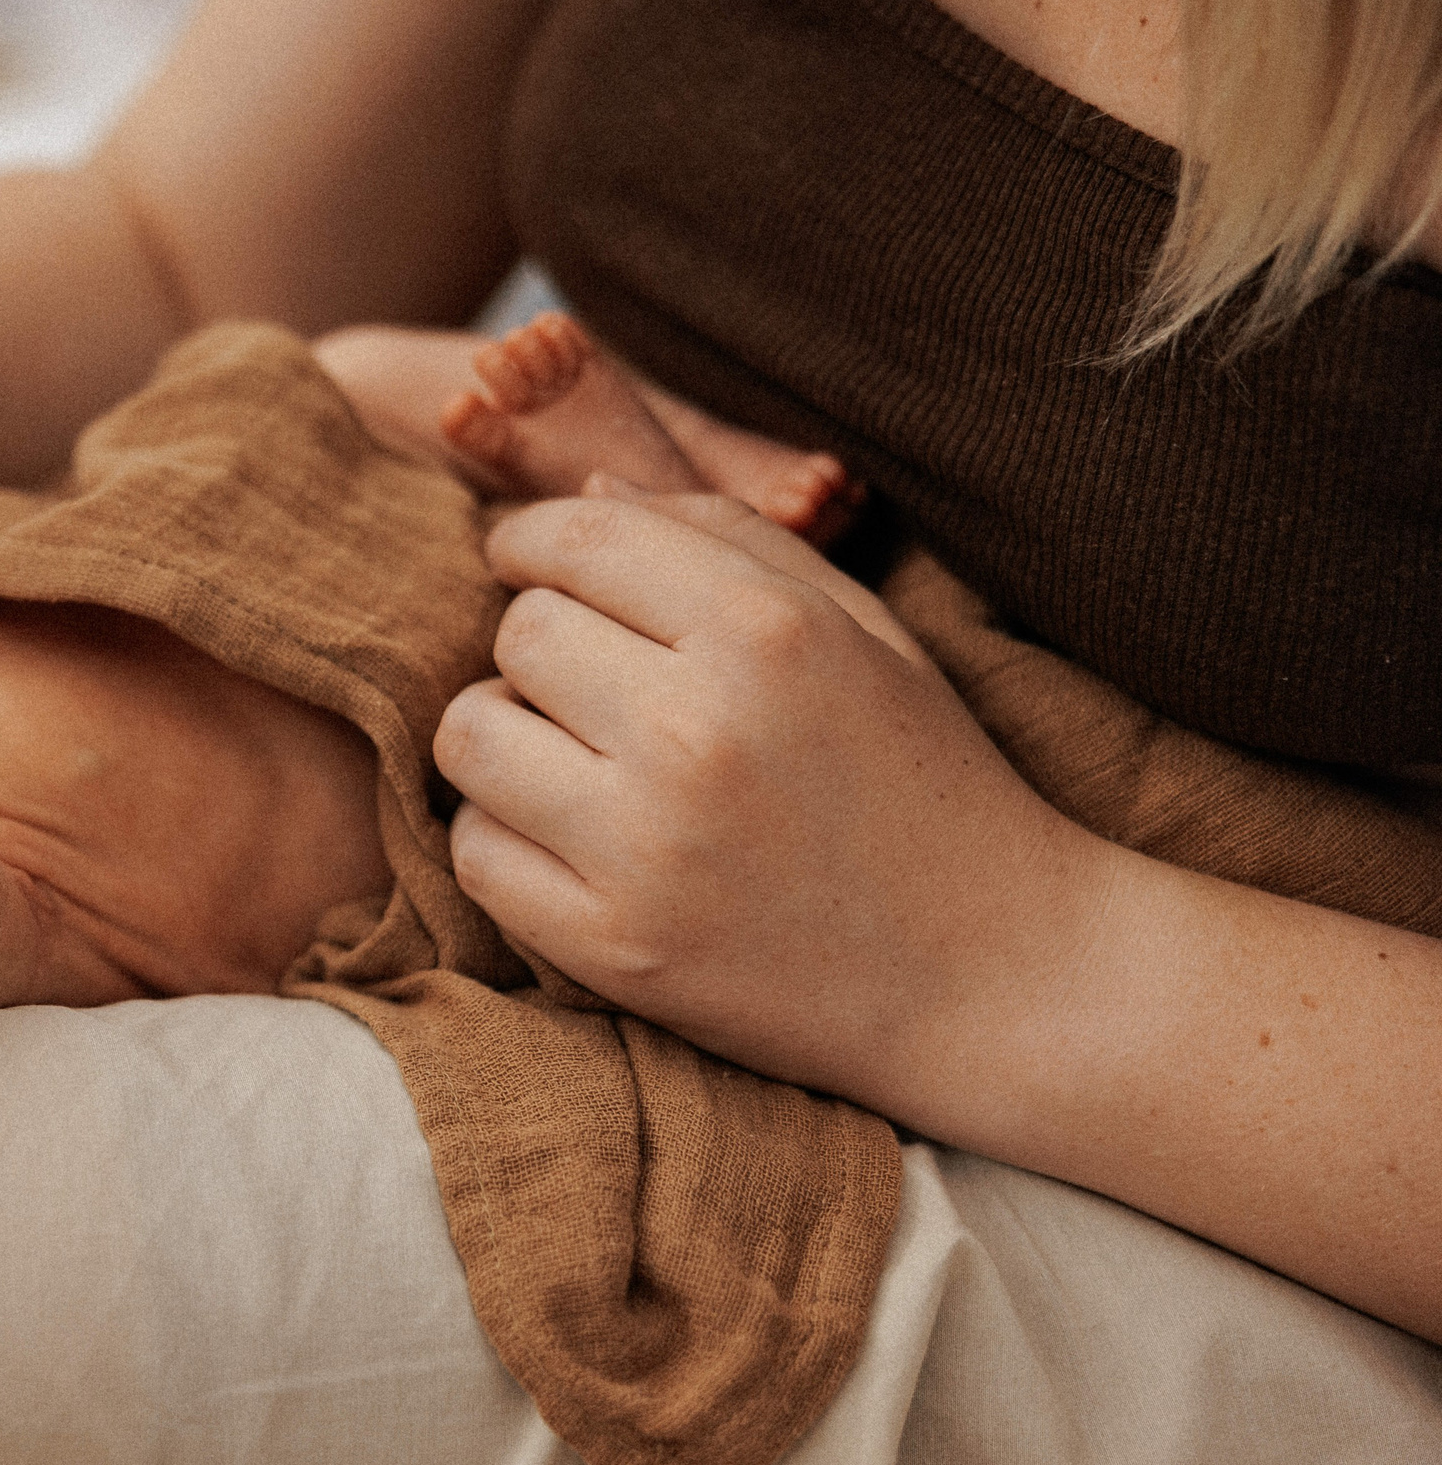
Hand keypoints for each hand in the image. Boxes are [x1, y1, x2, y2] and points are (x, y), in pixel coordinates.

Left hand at [434, 478, 1109, 1105]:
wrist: (991, 974)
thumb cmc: (924, 782)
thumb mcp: (862, 631)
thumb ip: (728, 540)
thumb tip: (587, 489)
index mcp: (769, 633)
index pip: (579, 541)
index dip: (533, 542)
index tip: (528, 561)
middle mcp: (698, 730)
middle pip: (519, 634)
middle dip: (542, 643)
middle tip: (591, 681)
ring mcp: (647, 847)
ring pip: (472, 734)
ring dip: (508, 734)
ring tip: (575, 756)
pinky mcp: (611, 947)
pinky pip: (475, 852)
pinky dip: (504, 836)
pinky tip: (572, 838)